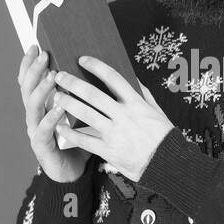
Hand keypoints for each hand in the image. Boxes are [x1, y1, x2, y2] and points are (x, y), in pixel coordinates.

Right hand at [18, 43, 90, 181]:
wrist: (74, 172)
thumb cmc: (78, 139)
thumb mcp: (79, 113)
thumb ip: (80, 95)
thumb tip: (96, 69)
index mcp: (41, 106)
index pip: (30, 81)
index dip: (30, 64)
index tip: (36, 46)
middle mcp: (34, 116)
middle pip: (27, 89)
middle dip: (34, 70)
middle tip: (44, 56)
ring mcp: (35, 131)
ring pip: (32, 107)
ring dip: (41, 90)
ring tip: (51, 77)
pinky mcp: (42, 147)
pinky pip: (44, 130)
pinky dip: (51, 118)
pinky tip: (59, 108)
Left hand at [51, 55, 174, 181]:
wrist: (167, 164)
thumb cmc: (163, 137)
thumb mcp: (158, 111)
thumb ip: (144, 95)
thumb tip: (133, 79)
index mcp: (136, 104)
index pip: (113, 78)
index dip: (96, 66)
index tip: (83, 59)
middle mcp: (124, 116)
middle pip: (93, 95)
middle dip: (73, 83)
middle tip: (60, 76)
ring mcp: (115, 133)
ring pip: (86, 114)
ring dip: (68, 104)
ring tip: (57, 96)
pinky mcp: (109, 151)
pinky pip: (84, 140)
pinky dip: (69, 133)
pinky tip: (59, 126)